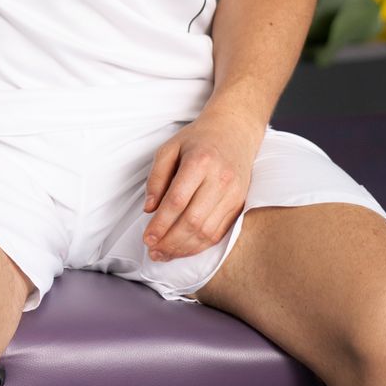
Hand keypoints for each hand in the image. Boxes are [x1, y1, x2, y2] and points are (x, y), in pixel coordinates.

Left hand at [141, 110, 264, 261]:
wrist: (234, 132)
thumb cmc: (197, 140)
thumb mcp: (169, 148)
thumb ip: (156, 177)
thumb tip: (149, 209)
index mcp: (200, 162)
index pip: (177, 201)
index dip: (160, 224)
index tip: (146, 238)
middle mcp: (220, 180)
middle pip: (193, 221)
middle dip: (170, 241)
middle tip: (153, 251)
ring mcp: (233, 194)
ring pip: (207, 231)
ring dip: (183, 248)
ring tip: (164, 254)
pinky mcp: (239, 205)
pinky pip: (219, 233)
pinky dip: (199, 246)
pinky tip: (183, 249)